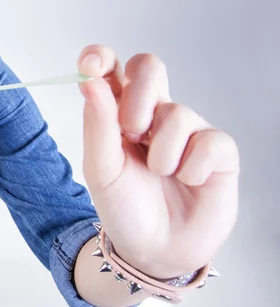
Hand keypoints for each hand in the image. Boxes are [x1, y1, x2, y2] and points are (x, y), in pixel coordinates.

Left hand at [77, 46, 239, 278]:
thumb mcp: (100, 169)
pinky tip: (186, 181)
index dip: (101, 57)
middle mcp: (153, 114)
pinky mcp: (218, 150)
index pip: (112, 68)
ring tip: (159, 174)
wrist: (154, 249)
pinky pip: (209, 141)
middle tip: (131, 133)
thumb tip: (89, 80)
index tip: (91, 64)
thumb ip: (97, 125)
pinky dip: (191, 168)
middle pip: (150, 67)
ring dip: (161, 152)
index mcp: (119, 113)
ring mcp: (187, 130)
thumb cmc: (124, 207)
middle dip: (139, 97)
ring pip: (177, 112)